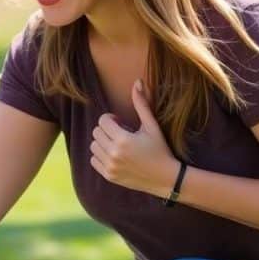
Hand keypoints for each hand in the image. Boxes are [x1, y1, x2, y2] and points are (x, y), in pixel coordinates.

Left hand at [89, 79, 178, 197]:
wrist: (166, 178)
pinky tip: (115, 156)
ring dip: (103, 143)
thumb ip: (141, 104)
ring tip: (118, 145)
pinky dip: (100, 156)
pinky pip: (93, 160)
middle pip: (96, 132)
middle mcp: (114, 153)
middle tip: (121, 134)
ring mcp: (110, 166)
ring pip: (93, 146)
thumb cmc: (160, 149)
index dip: (112, 119)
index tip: (122, 123)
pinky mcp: (109, 176)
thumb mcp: (152, 126)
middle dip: (106, 130)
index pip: (102, 121)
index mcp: (123, 139)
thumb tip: (137, 81)